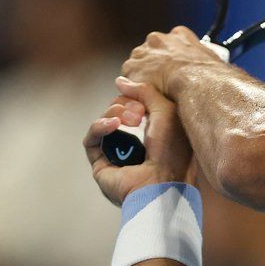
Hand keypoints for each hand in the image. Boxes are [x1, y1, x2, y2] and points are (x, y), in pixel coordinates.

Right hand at [84, 79, 192, 205]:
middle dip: (125, 105)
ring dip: (114, 113)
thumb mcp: (167, 111)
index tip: (144, 101)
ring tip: (130, 120)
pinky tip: (113, 126)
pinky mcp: (101, 164)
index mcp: (156, 134)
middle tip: (138, 114)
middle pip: (118, 111)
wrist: (162, 184)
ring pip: (104, 122)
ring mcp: (118, 155)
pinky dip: (99, 126)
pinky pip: (91, 138)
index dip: (137, 97)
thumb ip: (145, 91)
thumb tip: (120, 81)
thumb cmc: (173, 151)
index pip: (136, 105)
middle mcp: (136, 144)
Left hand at [120, 26, 229, 96]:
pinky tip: (145, 100)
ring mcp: (144, 52)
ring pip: (138, 67)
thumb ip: (207, 64)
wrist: (197, 83)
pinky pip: (128, 81)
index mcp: (180, 34)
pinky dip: (134, 90)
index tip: (173, 72)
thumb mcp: (214, 64)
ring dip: (143, 79)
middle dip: (154, 68)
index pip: (169, 45)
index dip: (170, 61)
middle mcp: (159, 39)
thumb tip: (217, 73)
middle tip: (163, 87)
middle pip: (150, 53)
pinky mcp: (133, 68)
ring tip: (154, 97)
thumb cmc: (209, 77)